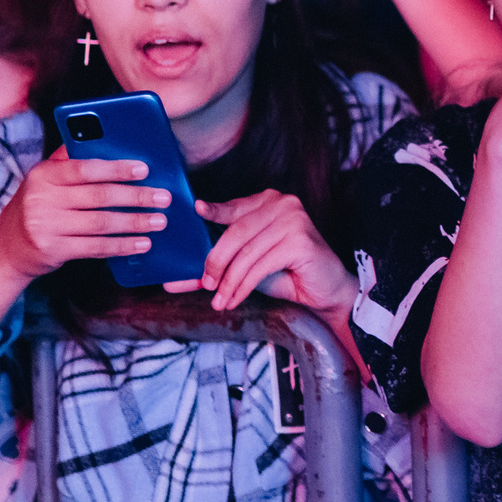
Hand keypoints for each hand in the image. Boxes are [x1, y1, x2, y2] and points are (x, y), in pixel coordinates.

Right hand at [0, 148, 173, 281]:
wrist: (6, 248)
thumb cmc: (38, 207)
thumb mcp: (46, 181)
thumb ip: (72, 163)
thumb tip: (114, 143)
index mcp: (43, 175)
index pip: (84, 168)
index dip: (116, 169)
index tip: (144, 169)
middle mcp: (41, 199)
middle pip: (98, 196)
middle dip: (136, 197)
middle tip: (164, 198)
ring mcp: (45, 226)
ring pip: (101, 223)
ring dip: (135, 223)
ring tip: (160, 221)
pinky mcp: (52, 250)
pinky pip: (95, 247)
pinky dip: (122, 246)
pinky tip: (142, 243)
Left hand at [164, 190, 354, 314]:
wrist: (326, 291)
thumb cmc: (288, 274)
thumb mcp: (248, 264)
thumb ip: (219, 264)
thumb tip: (176, 279)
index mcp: (269, 201)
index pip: (234, 208)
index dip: (214, 211)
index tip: (195, 210)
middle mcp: (283, 204)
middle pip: (236, 232)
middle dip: (216, 262)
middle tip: (205, 285)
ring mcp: (294, 220)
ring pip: (246, 253)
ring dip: (229, 281)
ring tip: (219, 301)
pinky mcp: (301, 241)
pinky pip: (260, 266)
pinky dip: (243, 287)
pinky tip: (234, 300)